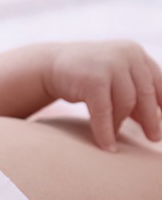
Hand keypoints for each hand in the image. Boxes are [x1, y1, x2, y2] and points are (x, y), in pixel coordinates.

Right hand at [46, 40, 161, 150]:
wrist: (49, 66)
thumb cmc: (84, 76)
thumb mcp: (113, 78)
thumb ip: (132, 92)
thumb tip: (154, 120)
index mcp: (135, 53)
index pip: (158, 82)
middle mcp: (127, 55)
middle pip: (145, 94)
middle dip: (151, 119)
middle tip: (154, 138)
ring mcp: (110, 65)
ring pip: (126, 103)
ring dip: (120, 125)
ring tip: (115, 139)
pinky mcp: (94, 80)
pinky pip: (105, 112)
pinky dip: (106, 131)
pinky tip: (107, 146)